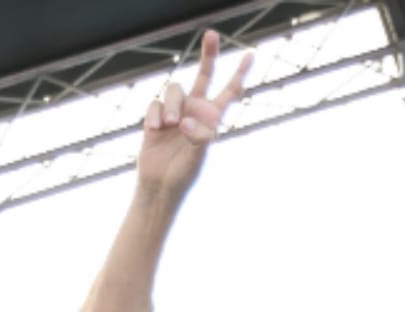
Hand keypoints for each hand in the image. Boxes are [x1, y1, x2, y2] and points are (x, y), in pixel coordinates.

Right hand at [138, 30, 251, 202]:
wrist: (159, 185)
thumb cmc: (183, 175)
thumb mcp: (196, 160)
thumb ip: (197, 140)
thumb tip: (187, 122)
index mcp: (213, 120)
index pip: (230, 93)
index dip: (239, 74)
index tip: (251, 55)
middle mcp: (196, 111)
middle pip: (203, 76)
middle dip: (209, 55)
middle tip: (213, 34)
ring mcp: (176, 111)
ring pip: (174, 89)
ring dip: (172, 106)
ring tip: (169, 126)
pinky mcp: (155, 115)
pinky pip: (155, 102)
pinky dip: (153, 115)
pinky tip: (154, 130)